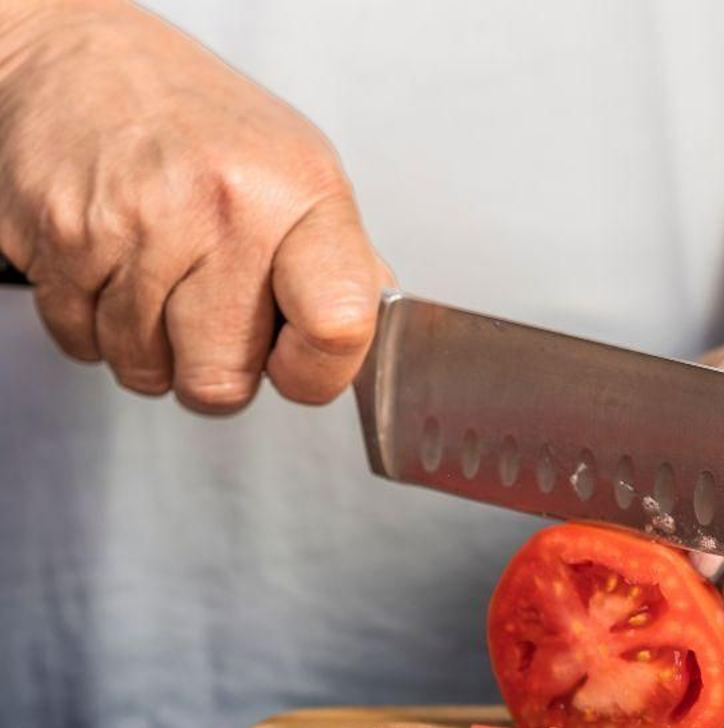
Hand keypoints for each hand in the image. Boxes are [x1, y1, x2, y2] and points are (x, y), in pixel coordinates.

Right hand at [0, 0, 386, 412]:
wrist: (82, 61)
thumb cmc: (198, 121)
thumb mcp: (299, 172)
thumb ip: (340, 262)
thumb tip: (370, 333)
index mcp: (302, 193)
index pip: (339, 325)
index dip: (317, 372)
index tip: (298, 360)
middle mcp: (225, 206)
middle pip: (224, 381)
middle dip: (217, 371)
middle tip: (213, 321)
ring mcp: (138, 224)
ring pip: (147, 371)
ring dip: (150, 350)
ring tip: (159, 281)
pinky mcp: (64, 237)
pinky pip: (83, 343)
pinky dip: (94, 327)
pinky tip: (113, 272)